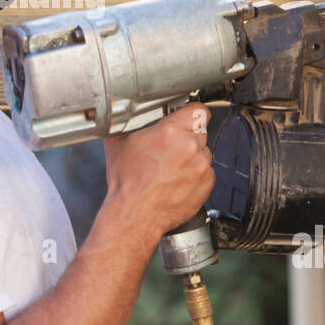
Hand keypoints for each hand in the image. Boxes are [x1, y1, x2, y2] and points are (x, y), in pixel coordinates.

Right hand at [101, 102, 215, 244]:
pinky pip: (206, 171)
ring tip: (171, 167)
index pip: (198, 109)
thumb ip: (130, 123)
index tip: (186, 117)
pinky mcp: (206, 184)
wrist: (134, 215)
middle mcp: (190, 146)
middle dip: (187, 136)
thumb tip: (130, 114)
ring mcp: (201, 166)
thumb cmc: (126, 183)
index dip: (190, 112)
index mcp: (170, 131)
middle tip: (170, 147)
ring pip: (204, 151)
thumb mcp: (118, 142)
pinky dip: (195, 174)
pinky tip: (177, 180)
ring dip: (192, 156)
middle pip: (200, 130)